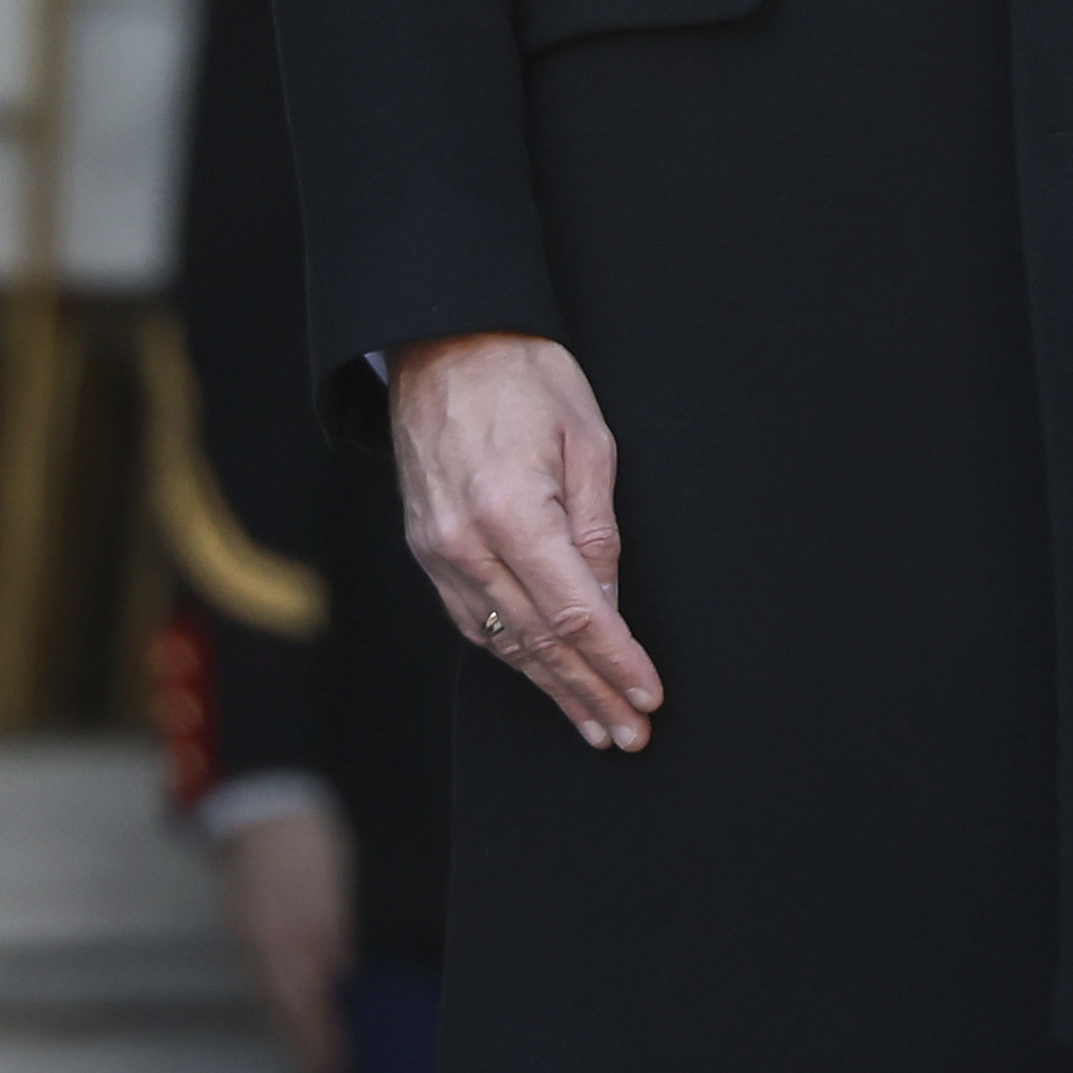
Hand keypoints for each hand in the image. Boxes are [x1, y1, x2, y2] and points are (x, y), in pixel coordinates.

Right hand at [211, 794, 356, 1072]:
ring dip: (288, 1029)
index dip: (323, 1041)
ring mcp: (247, 936)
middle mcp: (264, 944)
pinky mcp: (239, 925)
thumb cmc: (308, 841)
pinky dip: (272, 1000)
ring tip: (306, 1058)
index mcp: (292, 934)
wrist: (259, 805)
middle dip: (305, 1047)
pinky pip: (256, 974)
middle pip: (286, 1008)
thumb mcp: (334, 884)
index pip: (310, 1004)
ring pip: (268, 995)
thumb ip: (335, 931)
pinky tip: (282, 1009)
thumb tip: (339, 975)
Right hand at [389, 332, 662, 751]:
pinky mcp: (424, 548)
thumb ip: (599, 533)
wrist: (442, 339)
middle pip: (536, 642)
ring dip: (551, 686)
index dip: (615, 662)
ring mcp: (437, 550)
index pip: (574, 614)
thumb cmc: (523, 375)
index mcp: (512, 510)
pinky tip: (540, 675)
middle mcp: (466, 541)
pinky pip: (469, 619)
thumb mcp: (587, 441)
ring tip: (593, 722)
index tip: (647, 697)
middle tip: (628, 733)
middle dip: (589, 692)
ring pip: (500, 640)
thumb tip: (610, 609)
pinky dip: (510, 653)